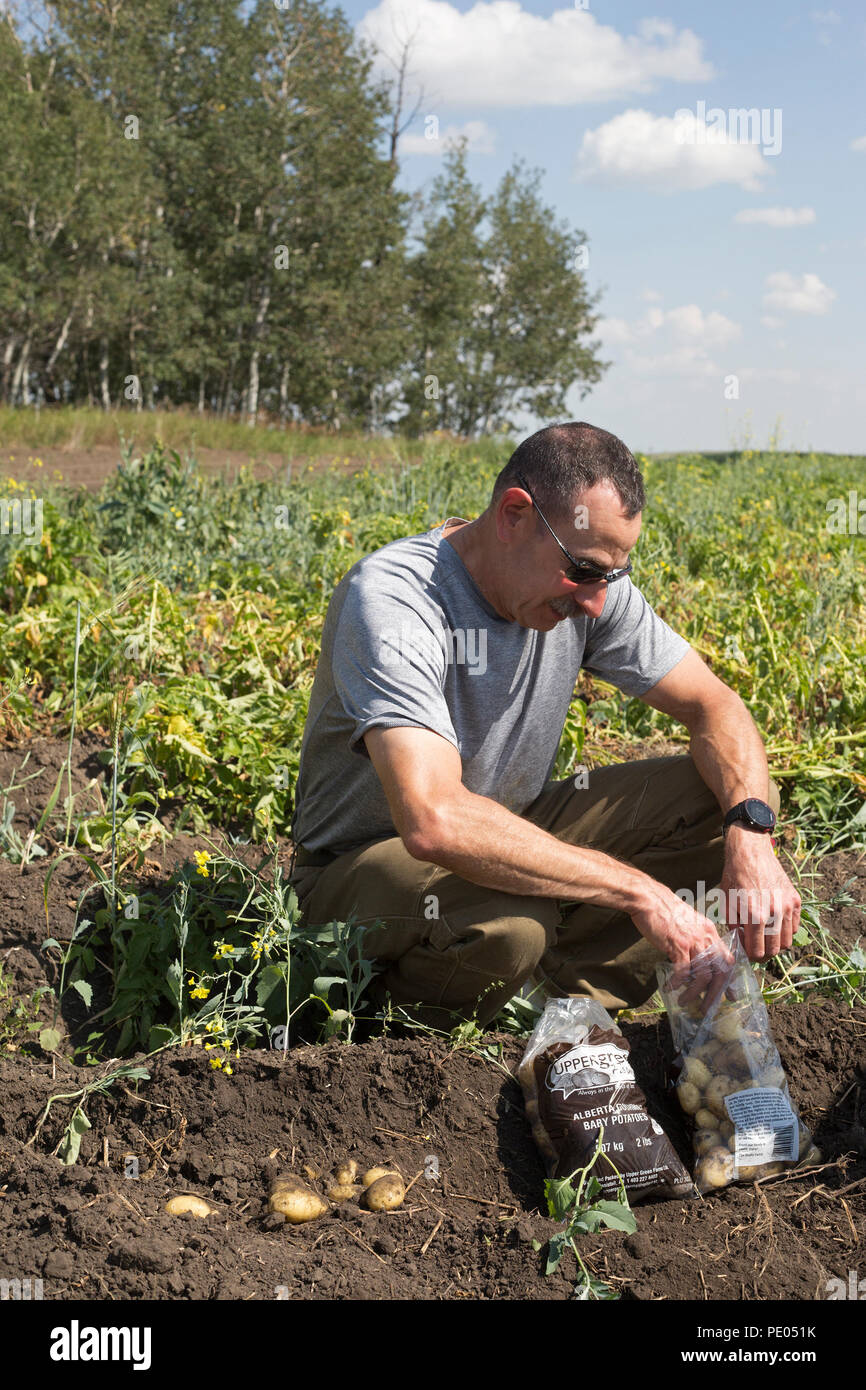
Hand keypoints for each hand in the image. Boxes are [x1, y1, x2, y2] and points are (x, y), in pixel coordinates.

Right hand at [631, 885, 733, 1009]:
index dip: (729, 980)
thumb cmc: (664, 910)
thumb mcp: (688, 922)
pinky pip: (682, 972)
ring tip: (684, 1002)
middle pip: (720, 971)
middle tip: (707, 1008)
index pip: (727, 959)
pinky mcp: (677, 946)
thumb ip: (695, 939)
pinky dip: (677, 983)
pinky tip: (669, 988)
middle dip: (715, 994)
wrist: (649, 898)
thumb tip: (695, 960)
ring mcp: (693, 942)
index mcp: (710, 932)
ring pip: (703, 975)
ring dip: (694, 993)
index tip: (730, 995)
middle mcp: (706, 938)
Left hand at [720, 829, 799, 959]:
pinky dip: (786, 930)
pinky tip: (775, 924)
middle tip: (756, 947)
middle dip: (764, 953)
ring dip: (776, 943)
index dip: (751, 956)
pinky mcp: (796, 900)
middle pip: (774, 950)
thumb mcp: (727, 904)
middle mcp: (774, 914)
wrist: (750, 853)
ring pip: (787, 941)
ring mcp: (788, 907)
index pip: (757, 952)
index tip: (746, 952)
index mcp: (755, 916)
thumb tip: (742, 943)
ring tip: (765, 936)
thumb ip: (735, 927)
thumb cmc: (734, 877)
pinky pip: (795, 926)